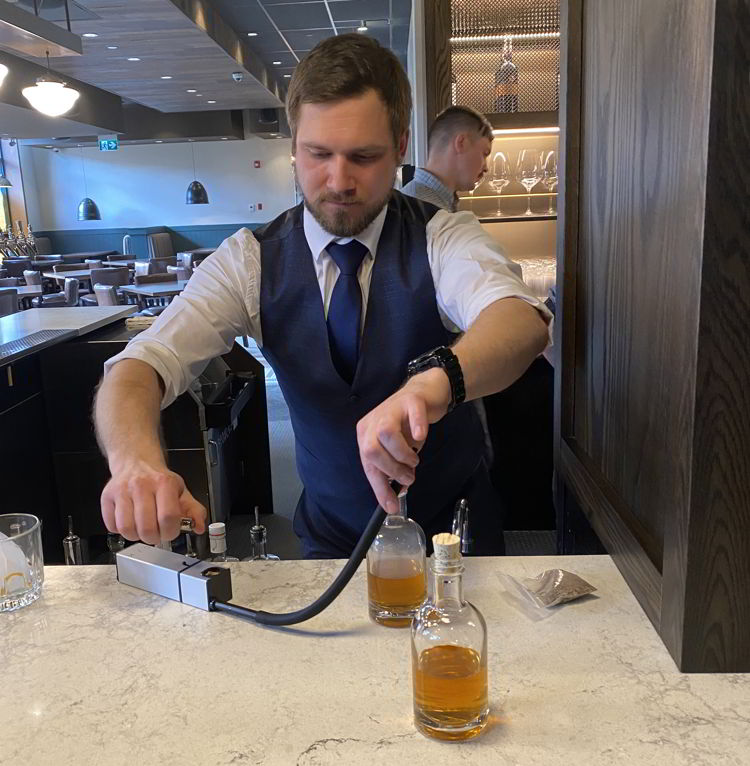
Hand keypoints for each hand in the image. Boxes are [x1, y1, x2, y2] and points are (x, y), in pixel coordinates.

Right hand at [100, 459, 206, 544]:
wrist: (136, 462)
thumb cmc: (158, 480)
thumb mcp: (181, 491)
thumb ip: (194, 510)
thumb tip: (198, 526)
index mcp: (163, 483)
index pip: (168, 517)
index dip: (171, 531)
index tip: (170, 531)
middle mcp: (141, 485)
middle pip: (147, 528)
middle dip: (154, 538)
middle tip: (156, 533)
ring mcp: (122, 491)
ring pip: (127, 529)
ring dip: (136, 536)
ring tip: (142, 528)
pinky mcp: (107, 497)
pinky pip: (111, 526)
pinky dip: (120, 531)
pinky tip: (129, 521)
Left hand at [356, 368, 451, 512]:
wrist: (425, 393)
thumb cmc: (408, 424)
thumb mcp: (396, 449)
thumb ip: (393, 469)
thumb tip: (394, 498)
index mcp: (366, 434)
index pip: (368, 465)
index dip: (379, 487)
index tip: (391, 506)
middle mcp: (374, 421)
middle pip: (371, 450)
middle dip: (391, 470)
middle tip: (408, 477)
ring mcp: (392, 409)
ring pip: (386, 434)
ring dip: (402, 454)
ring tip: (415, 461)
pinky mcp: (411, 401)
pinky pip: (412, 415)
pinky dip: (417, 428)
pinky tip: (422, 437)